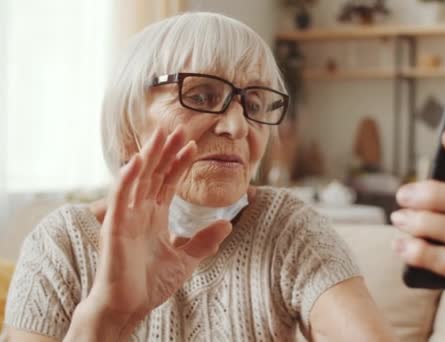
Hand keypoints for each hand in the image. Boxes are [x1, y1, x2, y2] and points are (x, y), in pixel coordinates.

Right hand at [83, 126, 231, 334]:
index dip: (179, 163)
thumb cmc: (149, 284)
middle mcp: (139, 212)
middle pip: (154, 174)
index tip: (193, 146)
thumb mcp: (185, 260)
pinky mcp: (114, 227)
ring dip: (149, 156)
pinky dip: (127, 179)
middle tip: (178, 128)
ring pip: (137, 179)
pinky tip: (138, 162)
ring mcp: (125, 217)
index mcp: (153, 216)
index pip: (167, 182)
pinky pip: (120, 198)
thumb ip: (204, 241)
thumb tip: (227, 223)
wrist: (129, 307)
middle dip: (165, 151)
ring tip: (160, 134)